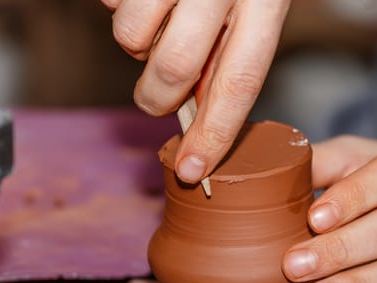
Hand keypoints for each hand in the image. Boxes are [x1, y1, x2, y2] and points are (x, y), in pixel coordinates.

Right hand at [101, 0, 289, 182]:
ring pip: (132, 40)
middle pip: (175, 69)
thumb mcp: (256, 7)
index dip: (214, 134)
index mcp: (265, 0)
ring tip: (161, 21)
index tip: (193, 170)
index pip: (238, 83)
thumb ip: (231, 54)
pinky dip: (120, 10)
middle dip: (158, 96)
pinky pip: (111, 6)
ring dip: (138, 46)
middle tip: (160, 93)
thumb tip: (201, 112)